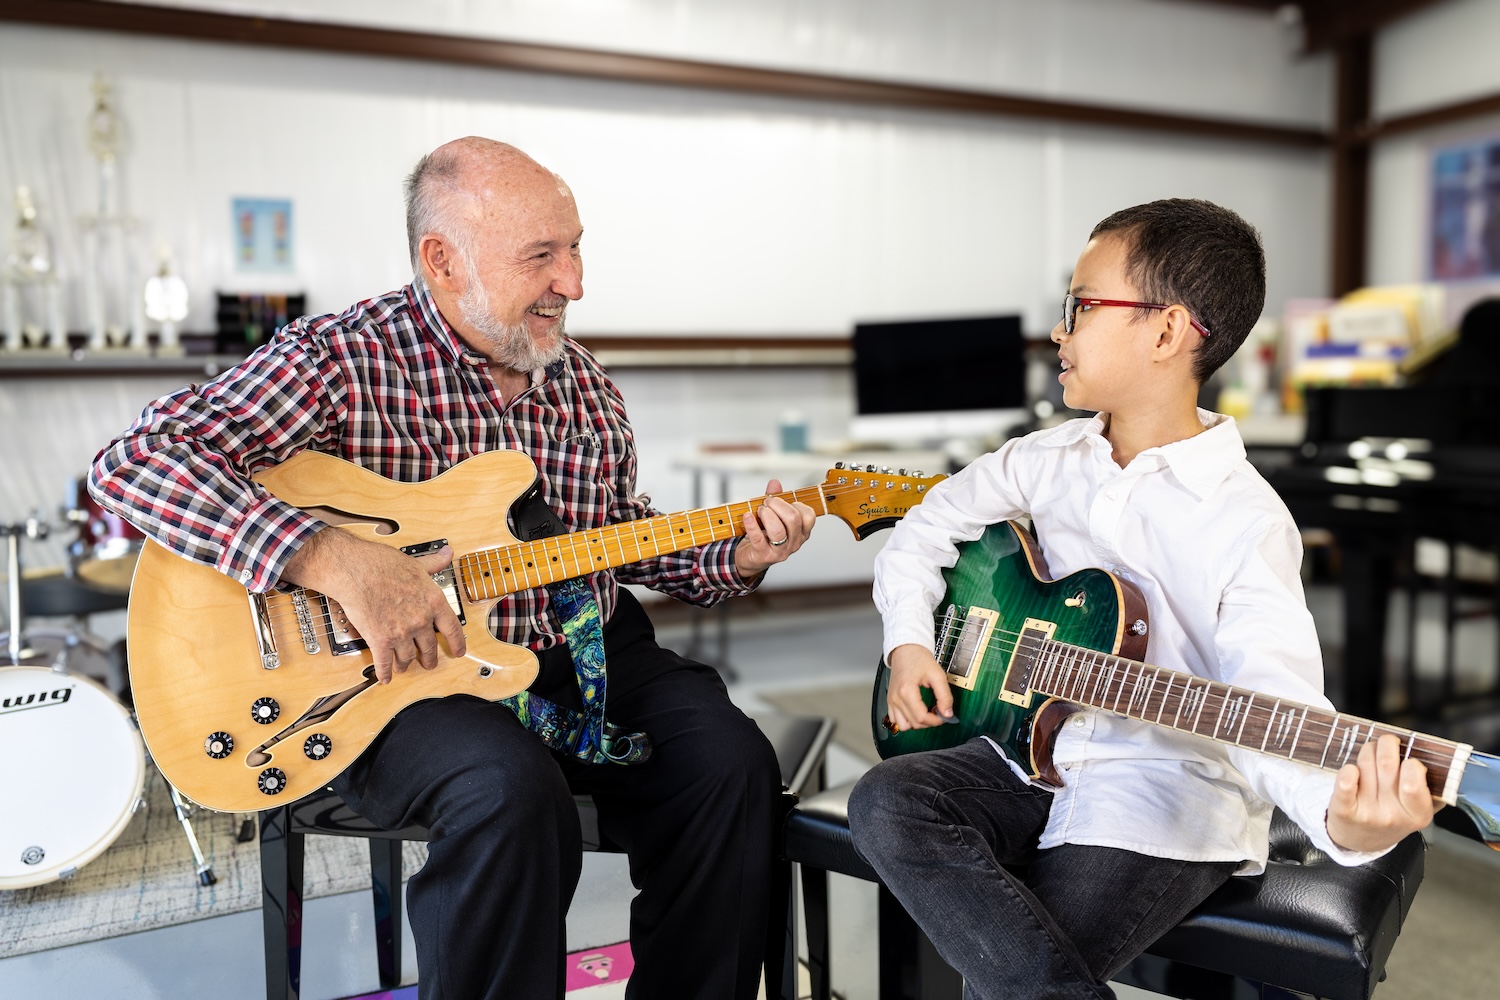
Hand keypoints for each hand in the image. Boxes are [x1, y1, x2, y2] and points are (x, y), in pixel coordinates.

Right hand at [281, 527, 466, 683]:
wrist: (356, 571)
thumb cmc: (383, 564)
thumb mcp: (416, 563)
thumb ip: (434, 563)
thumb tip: (448, 553)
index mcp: (433, 602)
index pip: (452, 629)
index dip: (457, 643)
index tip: (458, 651)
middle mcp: (420, 620)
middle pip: (429, 647)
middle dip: (429, 658)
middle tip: (429, 662)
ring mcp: (401, 633)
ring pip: (407, 657)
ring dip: (406, 664)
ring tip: (404, 666)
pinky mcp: (380, 640)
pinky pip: (384, 663)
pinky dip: (385, 673)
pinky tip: (386, 677)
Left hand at [733, 478, 815, 580]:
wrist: (750, 557)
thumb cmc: (765, 535)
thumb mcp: (773, 515)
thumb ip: (775, 498)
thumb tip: (774, 483)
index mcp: (802, 532)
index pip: (809, 515)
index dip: (795, 503)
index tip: (782, 501)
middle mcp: (795, 543)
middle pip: (793, 519)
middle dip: (777, 504)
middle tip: (766, 502)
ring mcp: (780, 551)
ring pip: (778, 530)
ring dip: (766, 514)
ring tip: (760, 511)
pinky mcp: (764, 555)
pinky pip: (758, 538)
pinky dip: (751, 525)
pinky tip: (747, 516)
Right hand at [885, 643, 953, 731]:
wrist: (906, 650)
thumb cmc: (919, 659)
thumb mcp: (937, 675)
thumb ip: (944, 696)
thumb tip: (948, 713)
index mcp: (906, 691)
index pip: (921, 718)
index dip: (936, 720)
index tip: (944, 715)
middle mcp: (896, 698)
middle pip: (914, 723)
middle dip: (929, 722)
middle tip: (938, 711)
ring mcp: (891, 700)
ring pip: (903, 726)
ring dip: (917, 723)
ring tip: (926, 712)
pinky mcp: (890, 701)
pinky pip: (896, 720)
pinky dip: (907, 720)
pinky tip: (916, 711)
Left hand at [1325, 733, 1437, 852]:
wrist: (1360, 840)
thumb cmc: (1391, 814)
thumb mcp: (1416, 809)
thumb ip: (1426, 787)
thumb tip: (1430, 757)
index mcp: (1418, 814)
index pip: (1414, 781)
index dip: (1411, 762)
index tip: (1407, 759)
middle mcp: (1393, 816)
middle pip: (1387, 763)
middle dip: (1386, 744)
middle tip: (1386, 743)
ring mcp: (1368, 814)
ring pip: (1366, 764)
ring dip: (1368, 751)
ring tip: (1370, 754)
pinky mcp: (1344, 811)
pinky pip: (1346, 780)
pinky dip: (1348, 769)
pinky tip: (1352, 770)